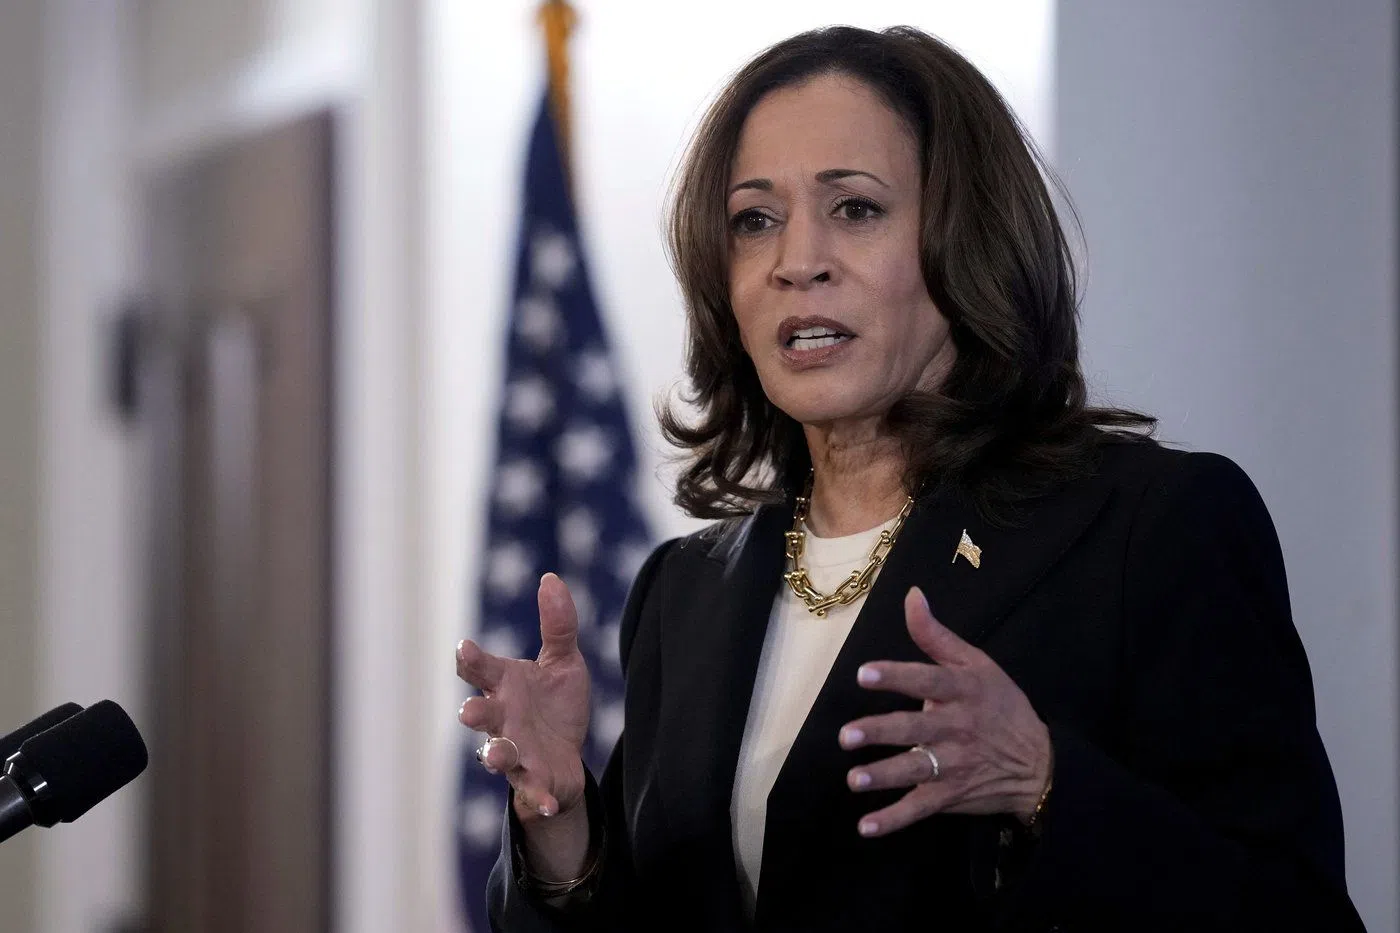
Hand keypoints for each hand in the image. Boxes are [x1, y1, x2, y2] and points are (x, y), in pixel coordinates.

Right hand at [456, 573, 591, 823]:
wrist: (567, 756)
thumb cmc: (555, 706)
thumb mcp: (564, 662)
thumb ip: (558, 625)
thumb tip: (550, 578)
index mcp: (505, 685)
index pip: (480, 669)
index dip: (471, 659)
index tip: (465, 647)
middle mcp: (502, 718)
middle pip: (480, 714)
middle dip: (474, 712)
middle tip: (469, 711)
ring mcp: (515, 750)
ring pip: (498, 754)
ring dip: (496, 755)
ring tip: (497, 755)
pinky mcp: (533, 778)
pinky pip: (531, 790)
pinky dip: (536, 798)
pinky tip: (545, 802)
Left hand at [838, 586, 1051, 837]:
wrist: (1040, 763)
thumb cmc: (1001, 705)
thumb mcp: (977, 664)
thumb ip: (937, 635)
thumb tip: (911, 596)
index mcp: (962, 691)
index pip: (926, 680)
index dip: (896, 677)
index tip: (864, 674)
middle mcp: (956, 728)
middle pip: (914, 729)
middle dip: (880, 733)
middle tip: (847, 736)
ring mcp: (953, 765)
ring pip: (914, 771)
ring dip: (883, 777)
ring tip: (854, 779)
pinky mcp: (950, 795)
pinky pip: (919, 810)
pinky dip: (894, 820)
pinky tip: (866, 827)